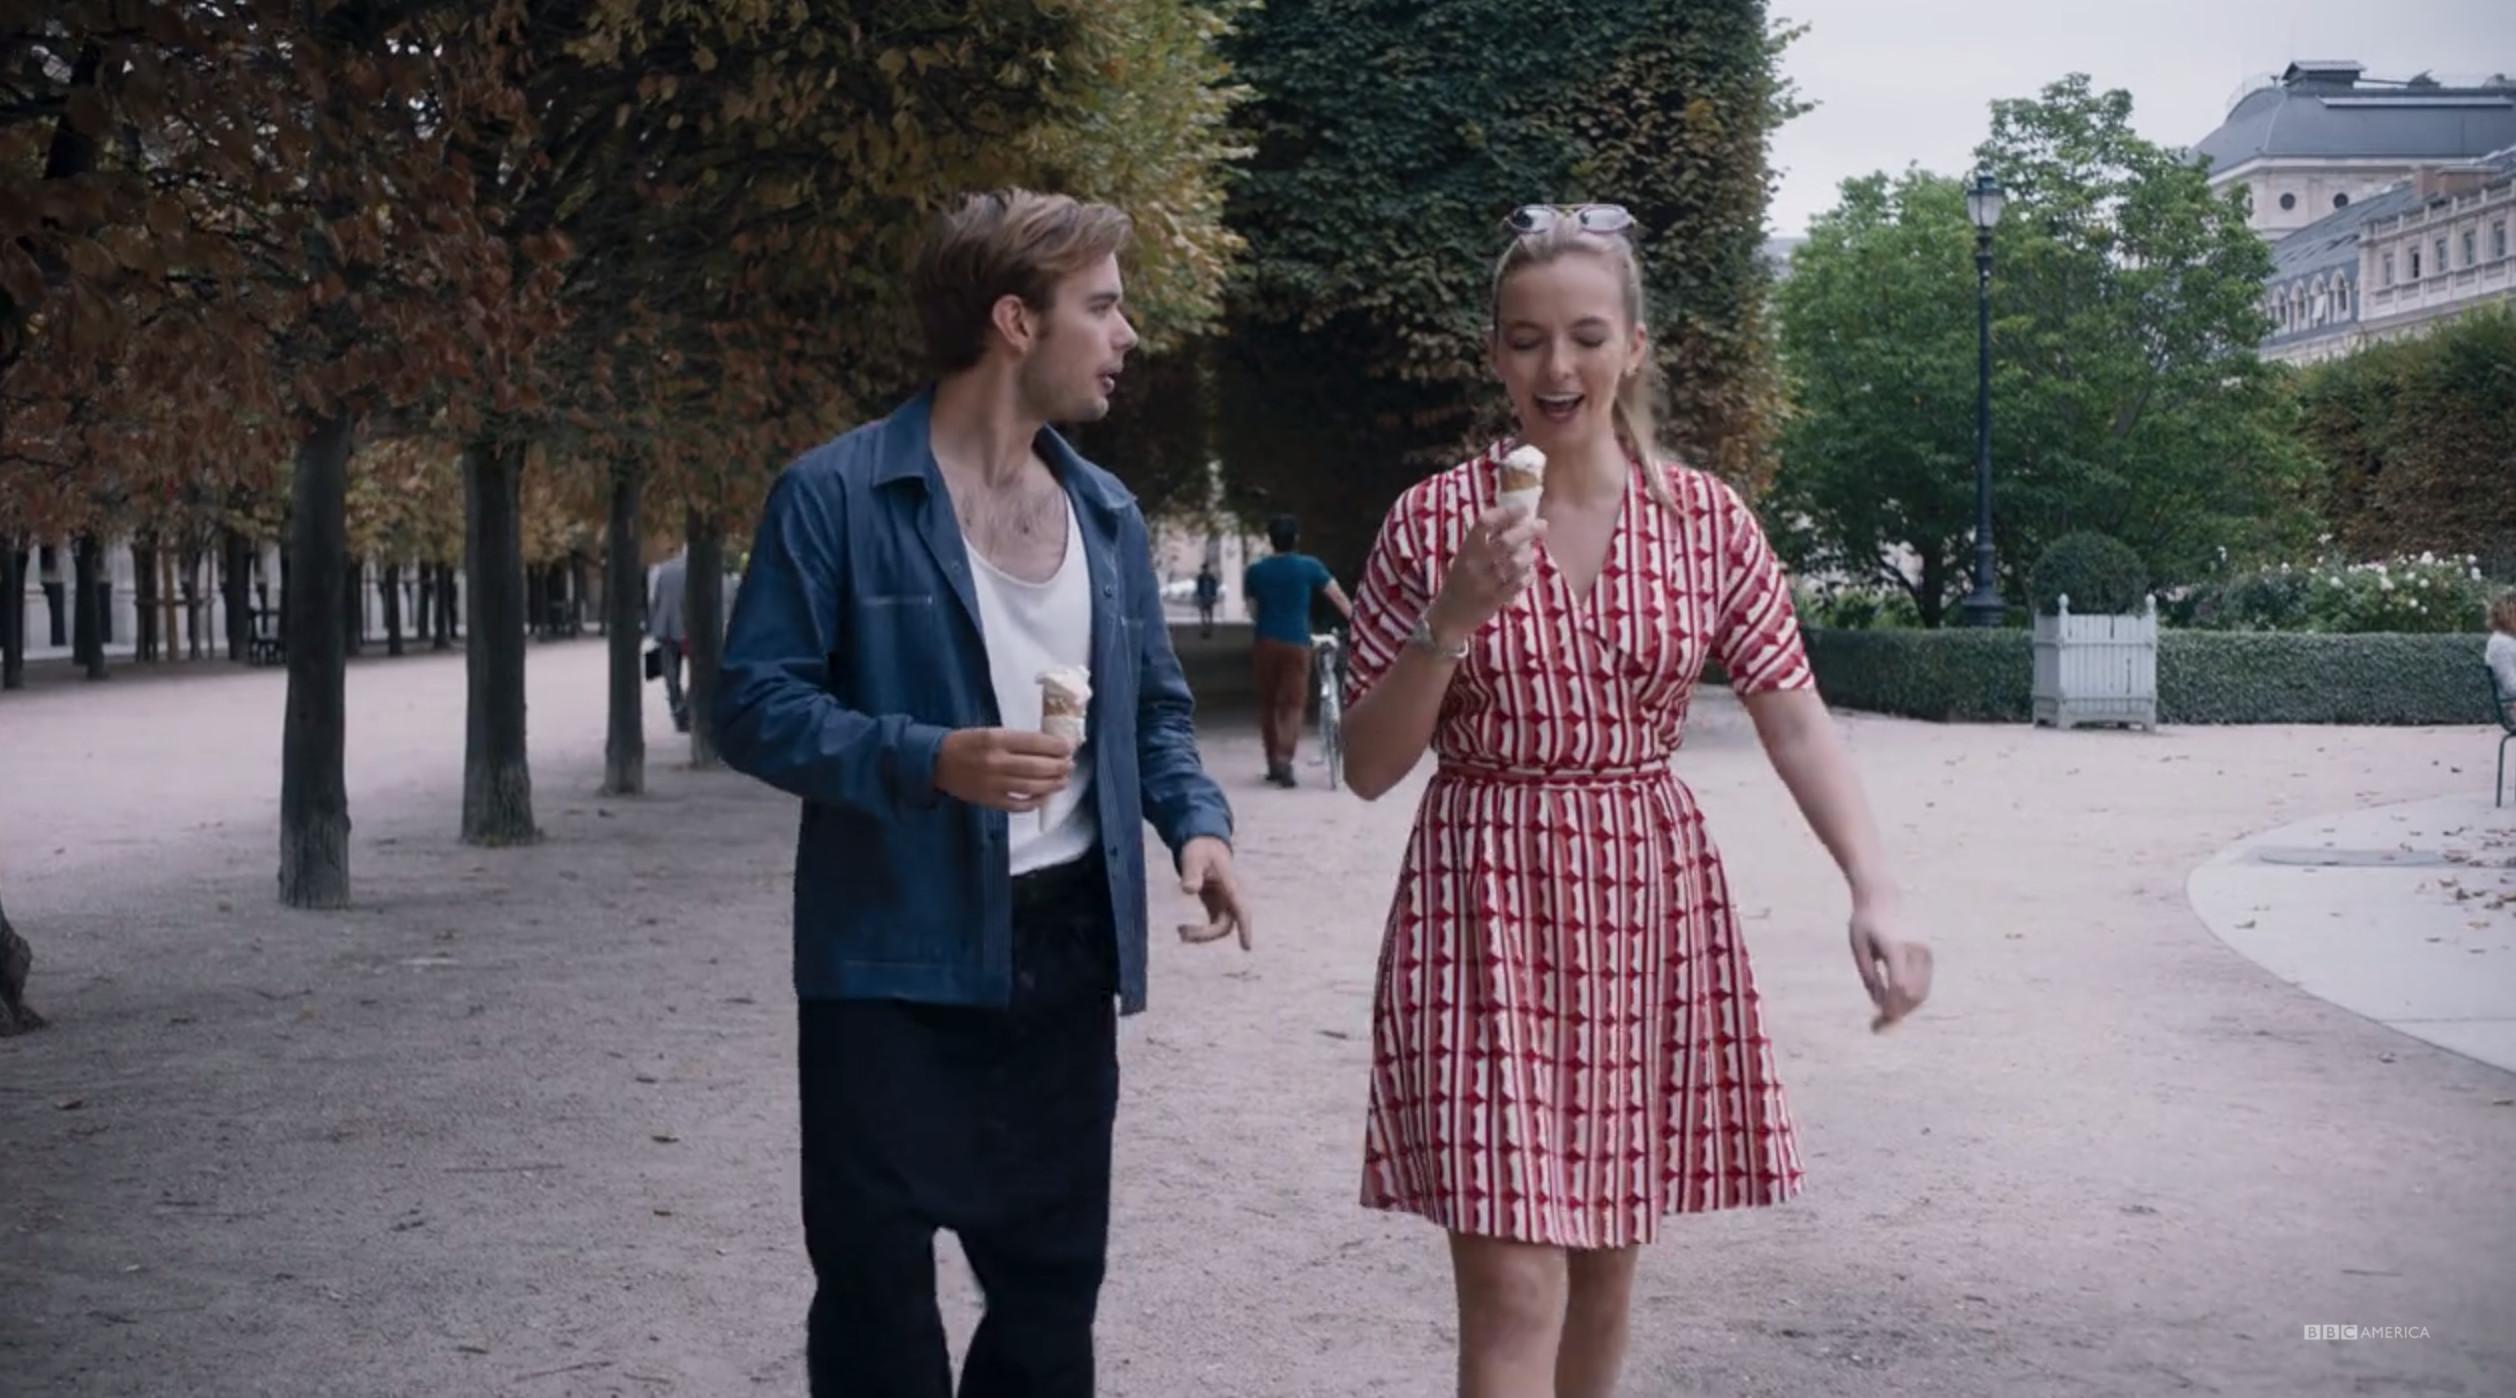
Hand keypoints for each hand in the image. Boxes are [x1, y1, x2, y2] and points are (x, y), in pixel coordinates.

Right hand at [934, 728, 1076, 813]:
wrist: (935, 762)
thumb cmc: (966, 743)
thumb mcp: (990, 732)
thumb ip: (1016, 740)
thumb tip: (1048, 746)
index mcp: (996, 739)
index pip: (1035, 743)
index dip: (1056, 746)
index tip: (1069, 747)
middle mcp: (996, 762)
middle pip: (1037, 767)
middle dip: (1059, 766)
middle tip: (1069, 765)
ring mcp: (993, 784)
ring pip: (1032, 787)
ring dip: (1052, 784)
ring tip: (1063, 781)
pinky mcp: (989, 800)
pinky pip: (1018, 804)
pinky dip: (1034, 802)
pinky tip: (1043, 797)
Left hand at [1176, 836, 1250, 950]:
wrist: (1204, 846)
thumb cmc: (1200, 850)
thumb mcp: (1193, 857)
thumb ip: (1191, 873)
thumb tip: (1188, 890)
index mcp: (1230, 885)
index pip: (1241, 909)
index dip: (1245, 928)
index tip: (1246, 947)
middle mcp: (1231, 897)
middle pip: (1226, 925)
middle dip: (1207, 934)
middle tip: (1181, 932)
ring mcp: (1224, 903)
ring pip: (1220, 928)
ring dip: (1202, 935)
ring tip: (1180, 932)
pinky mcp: (1215, 907)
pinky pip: (1212, 926)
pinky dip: (1199, 932)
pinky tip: (1183, 930)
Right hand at [1424, 507, 1544, 645]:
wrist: (1448, 618)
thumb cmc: (1458, 584)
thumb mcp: (1464, 559)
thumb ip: (1484, 543)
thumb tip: (1515, 522)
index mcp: (1466, 550)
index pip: (1485, 523)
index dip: (1506, 512)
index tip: (1523, 509)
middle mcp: (1476, 564)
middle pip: (1507, 541)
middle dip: (1528, 530)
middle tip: (1542, 525)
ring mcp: (1487, 583)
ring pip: (1517, 562)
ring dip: (1529, 555)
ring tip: (1532, 553)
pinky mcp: (1497, 600)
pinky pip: (1520, 582)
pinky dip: (1528, 574)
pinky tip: (1529, 572)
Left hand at [1849, 899, 1932, 1032]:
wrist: (1882, 898)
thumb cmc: (1864, 923)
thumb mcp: (1859, 948)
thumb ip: (1869, 976)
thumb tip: (1879, 1005)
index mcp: (1895, 946)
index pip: (1899, 985)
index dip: (1891, 1007)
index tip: (1878, 1021)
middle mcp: (1915, 949)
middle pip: (1913, 992)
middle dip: (1898, 1012)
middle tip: (1879, 1025)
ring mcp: (1924, 952)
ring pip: (1922, 992)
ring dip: (1906, 1007)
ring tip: (1885, 1016)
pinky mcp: (1928, 954)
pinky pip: (1924, 984)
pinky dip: (1912, 998)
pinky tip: (1894, 1003)